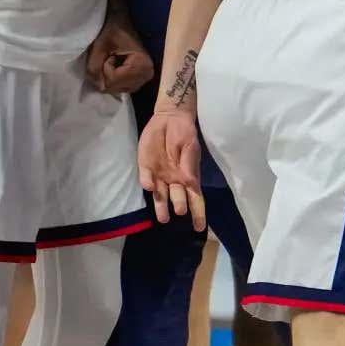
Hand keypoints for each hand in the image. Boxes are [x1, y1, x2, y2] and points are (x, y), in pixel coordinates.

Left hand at [85, 13, 153, 94]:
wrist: (122, 21)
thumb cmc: (112, 30)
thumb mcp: (100, 46)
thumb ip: (94, 67)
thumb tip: (98, 87)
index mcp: (142, 64)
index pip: (114, 79)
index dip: (105, 67)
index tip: (111, 52)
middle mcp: (148, 74)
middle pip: (118, 87)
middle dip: (107, 74)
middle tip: (111, 56)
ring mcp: (146, 78)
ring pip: (119, 89)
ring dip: (111, 77)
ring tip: (114, 60)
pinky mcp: (142, 78)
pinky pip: (123, 87)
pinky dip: (116, 80)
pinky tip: (117, 67)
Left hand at [138, 107, 204, 229]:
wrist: (170, 118)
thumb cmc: (184, 134)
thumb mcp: (190, 147)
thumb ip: (189, 165)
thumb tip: (191, 183)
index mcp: (188, 178)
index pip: (195, 199)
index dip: (197, 213)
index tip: (199, 227)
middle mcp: (173, 181)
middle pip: (177, 198)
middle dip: (179, 205)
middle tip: (180, 210)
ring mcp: (159, 175)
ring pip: (159, 194)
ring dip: (161, 205)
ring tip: (163, 217)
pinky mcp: (145, 167)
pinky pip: (146, 177)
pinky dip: (148, 182)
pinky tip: (150, 186)